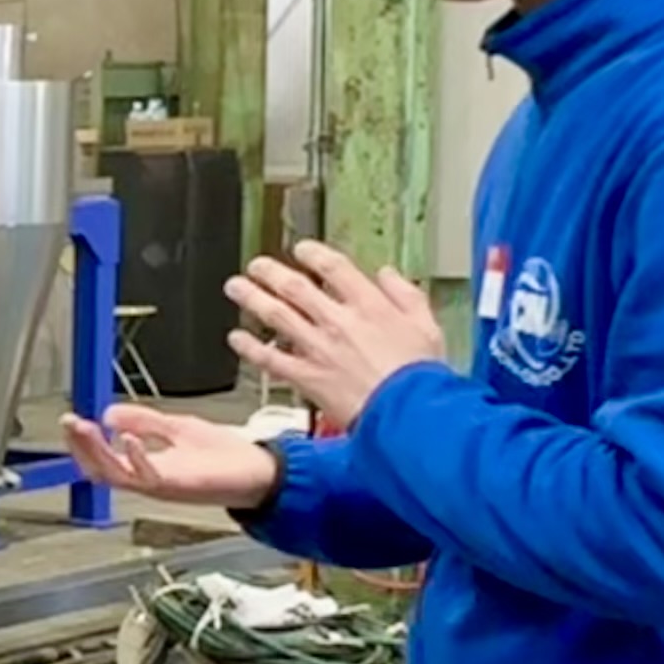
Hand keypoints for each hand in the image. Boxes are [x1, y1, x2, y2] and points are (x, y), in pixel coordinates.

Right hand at [60, 403, 279, 509]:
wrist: (262, 474)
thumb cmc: (227, 457)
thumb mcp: (177, 428)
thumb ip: (144, 421)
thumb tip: (109, 414)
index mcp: (146, 466)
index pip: (102, 458)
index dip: (82, 441)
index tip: (71, 419)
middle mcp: (148, 479)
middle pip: (99, 469)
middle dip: (80, 445)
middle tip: (68, 422)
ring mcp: (161, 484)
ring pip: (115, 474)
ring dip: (96, 451)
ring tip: (83, 428)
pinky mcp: (178, 485)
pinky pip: (148, 476)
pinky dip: (135, 457)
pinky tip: (126, 439)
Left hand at [225, 242, 446, 425]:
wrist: (408, 414)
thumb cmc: (420, 377)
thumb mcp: (427, 326)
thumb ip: (406, 296)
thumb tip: (389, 275)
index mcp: (370, 306)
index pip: (334, 268)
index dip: (313, 254)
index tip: (301, 249)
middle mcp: (338, 322)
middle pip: (295, 288)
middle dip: (271, 272)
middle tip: (256, 265)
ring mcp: (319, 349)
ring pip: (276, 316)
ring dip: (252, 299)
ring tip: (236, 287)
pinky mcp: (307, 377)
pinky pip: (270, 359)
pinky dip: (250, 348)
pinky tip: (236, 338)